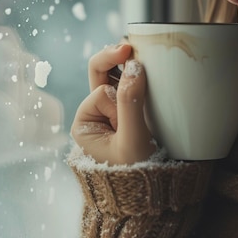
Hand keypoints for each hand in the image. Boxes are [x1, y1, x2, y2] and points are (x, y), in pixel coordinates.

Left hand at [71, 44, 155, 164]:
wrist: (152, 191)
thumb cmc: (137, 173)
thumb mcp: (132, 139)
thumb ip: (131, 103)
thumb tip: (134, 66)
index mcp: (85, 123)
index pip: (101, 93)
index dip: (119, 102)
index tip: (128, 124)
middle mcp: (94, 113)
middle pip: (100, 73)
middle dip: (116, 60)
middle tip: (129, 46)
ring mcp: (112, 109)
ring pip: (118, 75)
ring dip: (130, 70)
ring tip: (140, 60)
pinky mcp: (128, 108)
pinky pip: (130, 82)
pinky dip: (138, 76)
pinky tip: (145, 68)